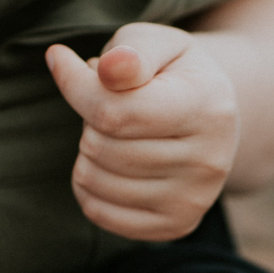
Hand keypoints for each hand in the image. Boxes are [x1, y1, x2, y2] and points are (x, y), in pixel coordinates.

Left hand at [46, 23, 240, 240]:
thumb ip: (131, 51)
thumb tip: (106, 69)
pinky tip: (107, 165)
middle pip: (101, 148)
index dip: (75, 86)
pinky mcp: (176, 227)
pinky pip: (99, 213)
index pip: (115, 112)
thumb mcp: (158, 45)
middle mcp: (207, 162)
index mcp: (206, 109)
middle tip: (110, 106)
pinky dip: (88, 187)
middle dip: (89, 121)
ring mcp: (193, 201)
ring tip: (113, 135)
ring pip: (94, 180)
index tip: (61, 60)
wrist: (212, 118)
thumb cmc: (173, 75)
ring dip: (87, 153)